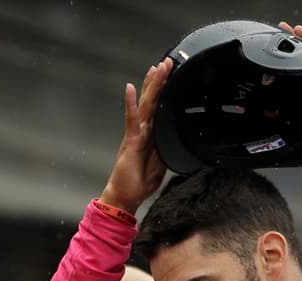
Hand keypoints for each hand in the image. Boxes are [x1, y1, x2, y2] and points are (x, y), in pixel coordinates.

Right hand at [100, 59, 172, 214]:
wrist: (125, 197)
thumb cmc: (139, 183)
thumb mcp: (161, 164)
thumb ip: (165, 148)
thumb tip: (175, 137)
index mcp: (150, 135)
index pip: (158, 108)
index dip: (163, 91)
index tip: (169, 74)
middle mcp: (142, 130)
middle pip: (151, 100)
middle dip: (159, 81)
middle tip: (166, 62)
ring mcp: (135, 134)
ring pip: (145, 105)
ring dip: (151, 86)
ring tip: (156, 68)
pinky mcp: (130, 141)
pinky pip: (131, 119)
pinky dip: (130, 103)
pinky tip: (130, 88)